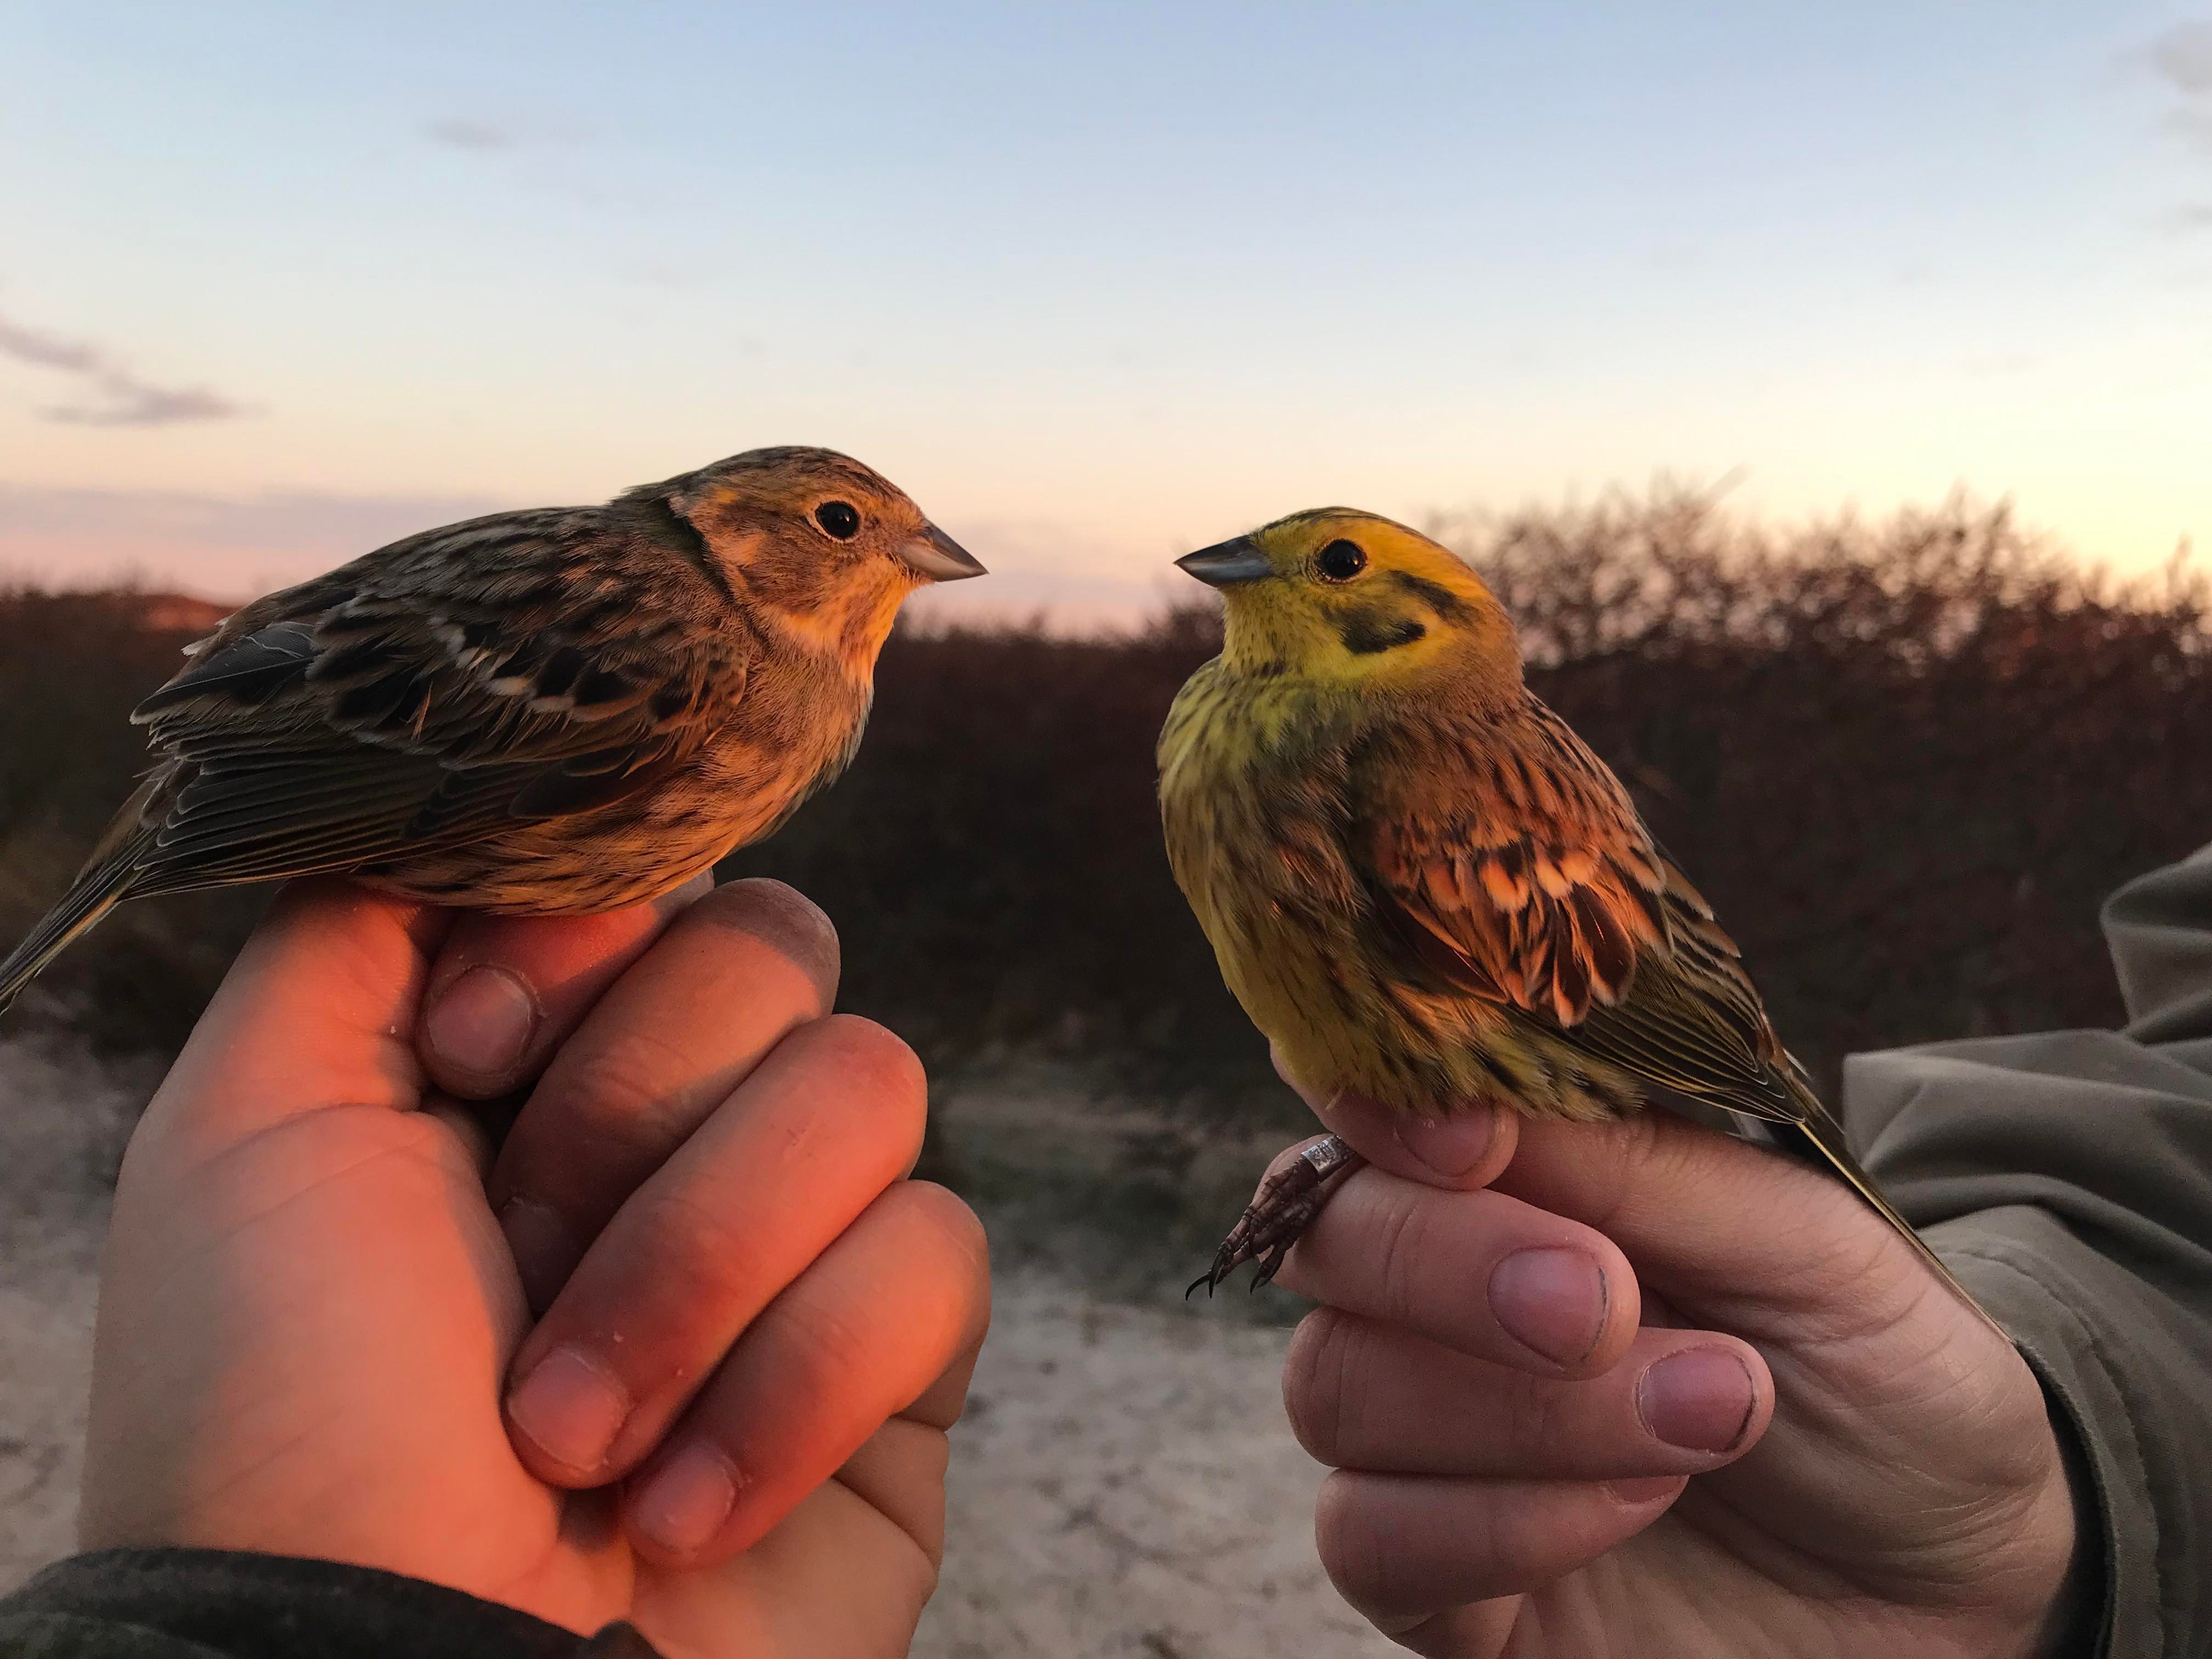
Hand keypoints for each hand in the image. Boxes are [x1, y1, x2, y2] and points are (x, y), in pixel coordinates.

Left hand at [79, 877, 988, 1656]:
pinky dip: (797, 1381)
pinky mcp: (901, 1367)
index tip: (464, 1068)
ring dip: (702, 1264)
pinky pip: (937, 1256)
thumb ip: (365, 923)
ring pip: (874, 1086)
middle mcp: (676, 1133)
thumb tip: (494, 812)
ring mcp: (800, 1246)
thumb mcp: (253, 1127)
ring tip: (575, 1436)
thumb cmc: (286, 1423)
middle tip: (516, 1262)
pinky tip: (682, 1507)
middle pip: (780, 955)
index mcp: (534, 1060)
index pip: (656, 876)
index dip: (581, 947)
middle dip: (636, 1116)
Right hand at [1265, 1062, 2090, 1657]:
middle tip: (1601, 1306)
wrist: (1963, 1588)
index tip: (1471, 1141)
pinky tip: (1635, 1506)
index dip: (1385, 1103)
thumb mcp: (1818, 1247)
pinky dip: (1495, 1521)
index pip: (1375, 1102)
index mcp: (1525, 1176)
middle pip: (1327, 1236)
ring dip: (1519, 1408)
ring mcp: (1428, 1442)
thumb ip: (1649, 1165)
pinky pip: (1365, 1538)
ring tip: (1704, 1420)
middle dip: (1444, 1261)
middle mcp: (1443, 1296)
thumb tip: (1476, 1093)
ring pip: (1335, 1386)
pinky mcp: (1436, 1582)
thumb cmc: (1890, 1383)